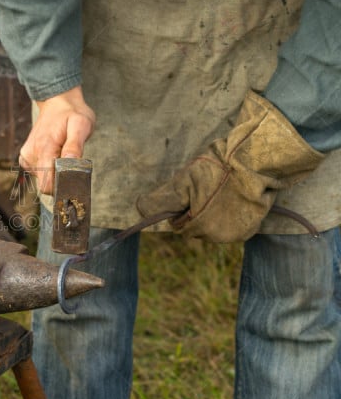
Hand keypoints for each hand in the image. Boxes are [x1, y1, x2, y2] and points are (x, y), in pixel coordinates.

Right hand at [19, 86, 94, 193]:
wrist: (57, 102)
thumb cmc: (71, 113)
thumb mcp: (81, 124)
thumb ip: (75, 145)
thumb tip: (71, 164)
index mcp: (44, 148)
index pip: (47, 184)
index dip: (62, 186)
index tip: (75, 179)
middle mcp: (31, 155)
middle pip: (46, 184)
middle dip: (61, 179)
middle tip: (72, 161)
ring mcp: (27, 157)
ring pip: (43, 180)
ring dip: (56, 172)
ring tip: (64, 153)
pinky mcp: (26, 158)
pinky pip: (40, 173)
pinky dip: (50, 168)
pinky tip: (56, 154)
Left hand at [136, 91, 323, 241]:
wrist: (257, 161)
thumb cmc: (218, 168)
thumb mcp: (184, 179)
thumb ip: (162, 199)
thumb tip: (140, 209)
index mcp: (200, 228)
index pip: (181, 227)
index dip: (182, 210)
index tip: (190, 194)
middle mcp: (219, 237)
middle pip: (198, 228)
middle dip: (198, 212)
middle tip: (207, 190)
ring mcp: (238, 233)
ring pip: (216, 227)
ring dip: (214, 214)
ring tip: (222, 191)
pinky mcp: (254, 227)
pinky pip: (234, 225)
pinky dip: (231, 214)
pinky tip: (234, 197)